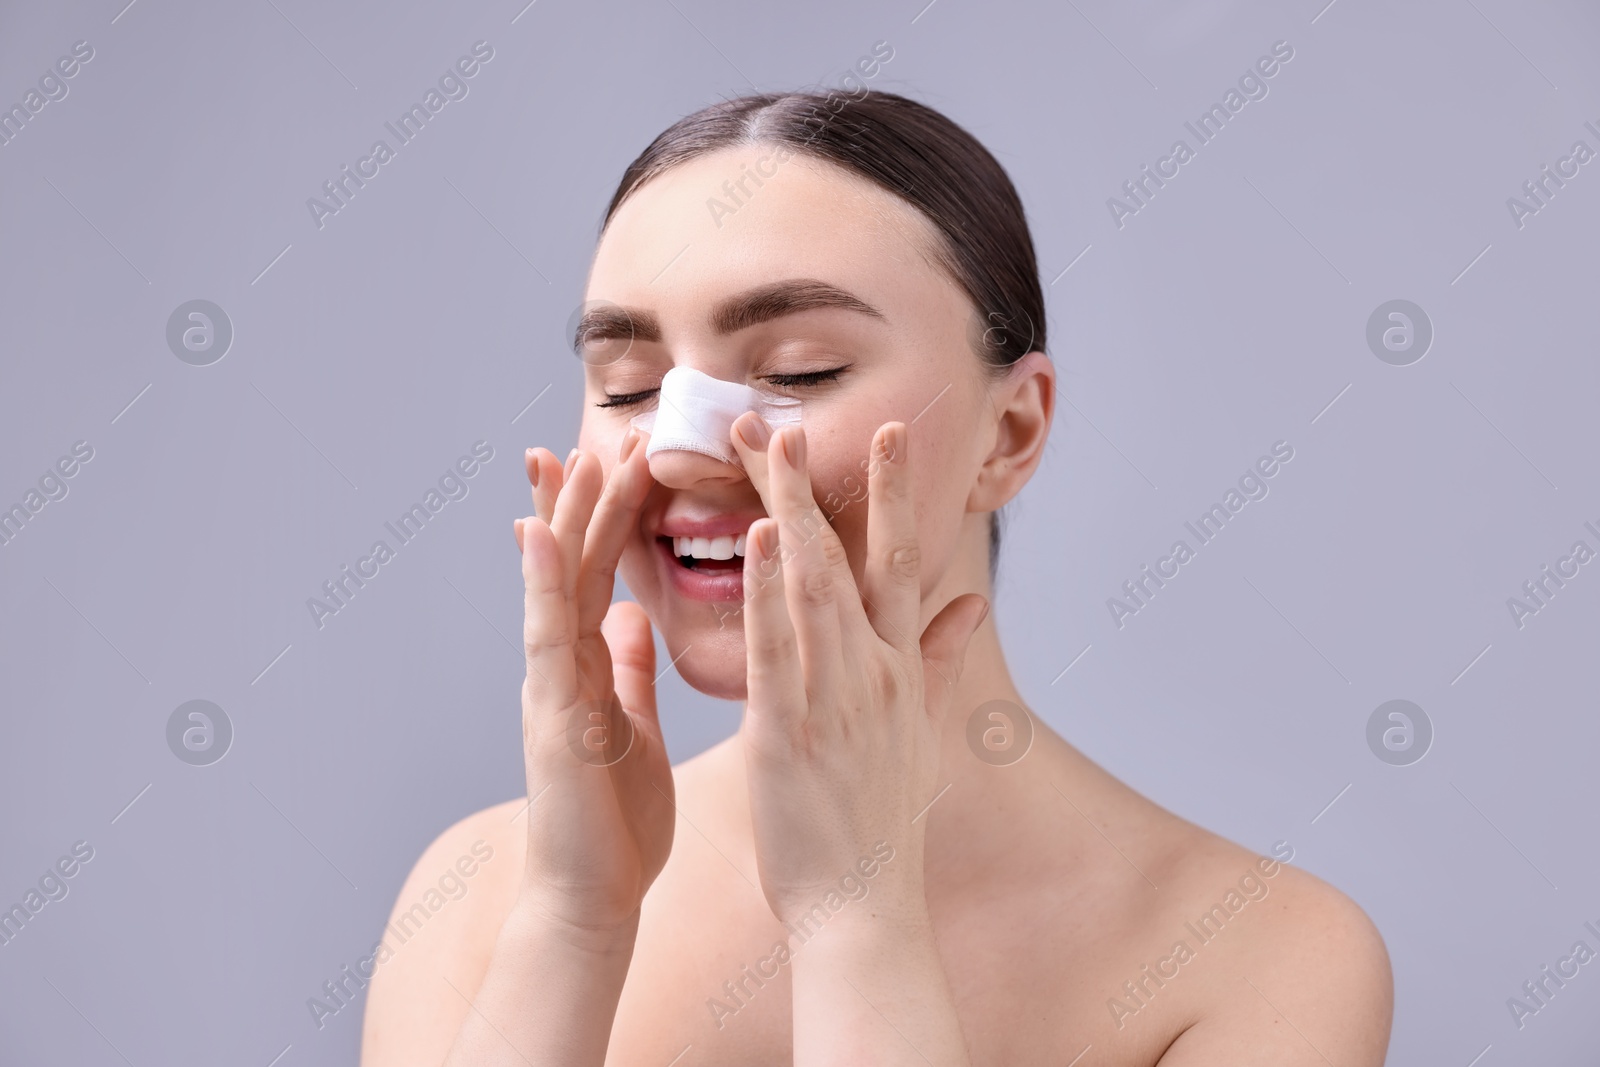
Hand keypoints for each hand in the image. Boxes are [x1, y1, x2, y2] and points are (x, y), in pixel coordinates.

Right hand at [512, 431, 674, 936]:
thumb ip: (627, 670)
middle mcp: (563, 665)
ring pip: (555, 585)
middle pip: (577, 564)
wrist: (589, 900)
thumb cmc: (616, 825)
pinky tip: (542, 533)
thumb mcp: (632, 728)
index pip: (603, 574)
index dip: (611, 516)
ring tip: (574, 454)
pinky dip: (543, 583)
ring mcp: (550, 685)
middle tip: (602, 431)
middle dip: (585, 498)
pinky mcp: (550, 714)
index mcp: (591, 667)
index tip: (623, 458)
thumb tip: (631, 619)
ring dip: (564, 519)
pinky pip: (546, 637)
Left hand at [728, 414, 988, 925]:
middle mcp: (871, 672)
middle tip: (796, 415)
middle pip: (847, 558)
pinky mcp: (788, 731)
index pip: (897, 564)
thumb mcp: (921, 734)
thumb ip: (939, 661)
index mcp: (896, 670)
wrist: (866, 907)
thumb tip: (972, 604)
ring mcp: (833, 698)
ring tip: (768, 445)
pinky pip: (778, 648)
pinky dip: (768, 590)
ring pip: (811, 586)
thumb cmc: (882, 823)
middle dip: (821, 484)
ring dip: (788, 511)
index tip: (888, 434)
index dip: (893, 496)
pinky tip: (755, 538)